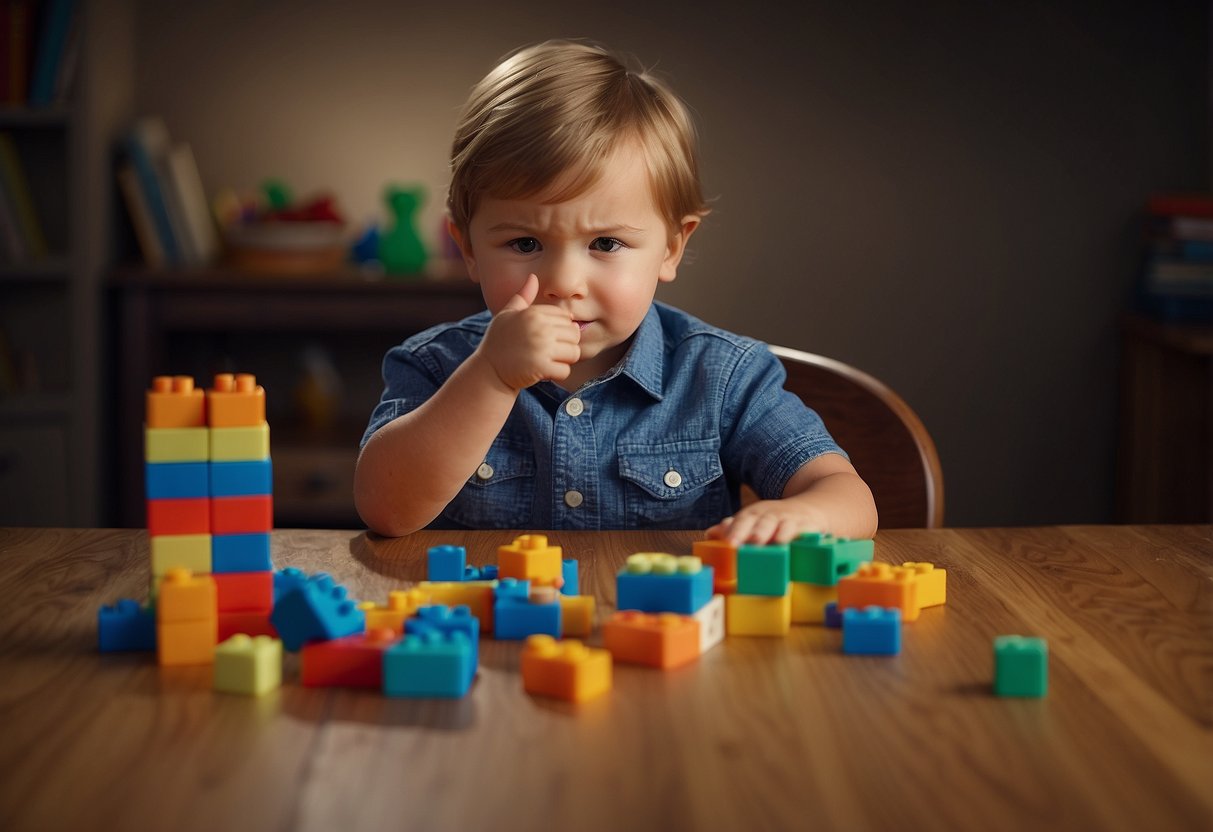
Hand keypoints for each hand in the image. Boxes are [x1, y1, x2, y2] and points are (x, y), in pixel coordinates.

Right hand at [479, 274, 580, 390]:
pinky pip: (565, 371)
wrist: (487, 371)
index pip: (566, 316)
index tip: (548, 337)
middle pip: (574, 334)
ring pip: (574, 352)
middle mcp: (539, 328)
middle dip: (566, 344)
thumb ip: (522, 296)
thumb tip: (533, 277)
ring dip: (564, 360)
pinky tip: (545, 372)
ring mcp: (541, 348)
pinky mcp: (541, 367)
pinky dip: (558, 374)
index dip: (561, 328)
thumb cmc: (498, 341)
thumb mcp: (507, 314)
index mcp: (533, 313)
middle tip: (550, 351)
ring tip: (550, 361)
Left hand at [706, 499, 827, 545]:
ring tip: (765, 542)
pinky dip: (797, 536)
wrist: (812, 510)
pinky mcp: (808, 527)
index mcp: (755, 514)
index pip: (742, 520)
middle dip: (750, 531)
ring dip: (773, 533)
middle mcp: (771, 515)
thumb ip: (734, 529)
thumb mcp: (754, 522)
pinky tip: (790, 544)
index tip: (727, 543)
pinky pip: (802, 531)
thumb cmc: (775, 521)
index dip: (734, 531)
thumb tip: (711, 533)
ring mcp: (790, 520)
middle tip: (741, 544)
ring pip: (780, 525)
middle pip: (759, 521)